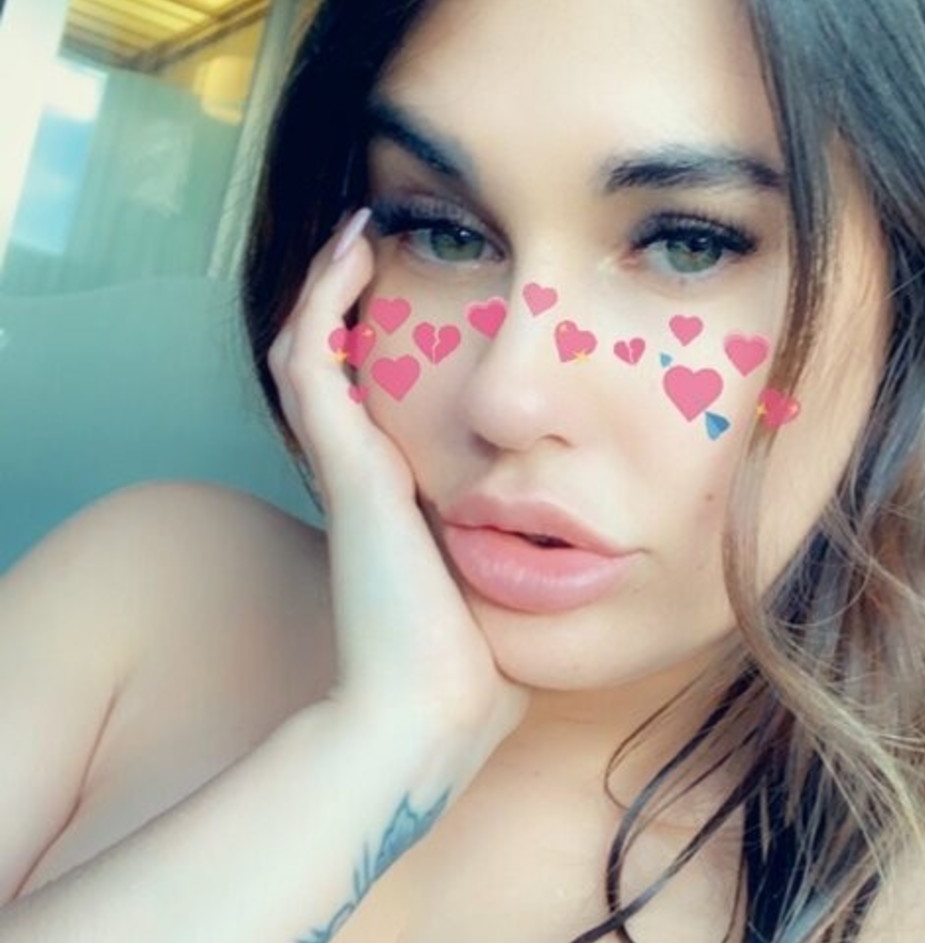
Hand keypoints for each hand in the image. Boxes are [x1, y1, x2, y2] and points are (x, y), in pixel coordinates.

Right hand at [267, 212, 527, 776]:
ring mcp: (348, 470)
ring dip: (330, 285)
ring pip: (308, 352)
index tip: (427, 301)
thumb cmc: (483, 673)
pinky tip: (355, 250)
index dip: (381, 350)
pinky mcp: (346, 467)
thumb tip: (598, 555)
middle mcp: (363, 481)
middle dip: (346, 300)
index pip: (373, 407)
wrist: (435, 712)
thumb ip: (538, 566)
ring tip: (358, 230)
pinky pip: (312, 360)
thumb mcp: (516, 596)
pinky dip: (325, 300)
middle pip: (330, 368)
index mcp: (398, 508)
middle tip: (373, 239)